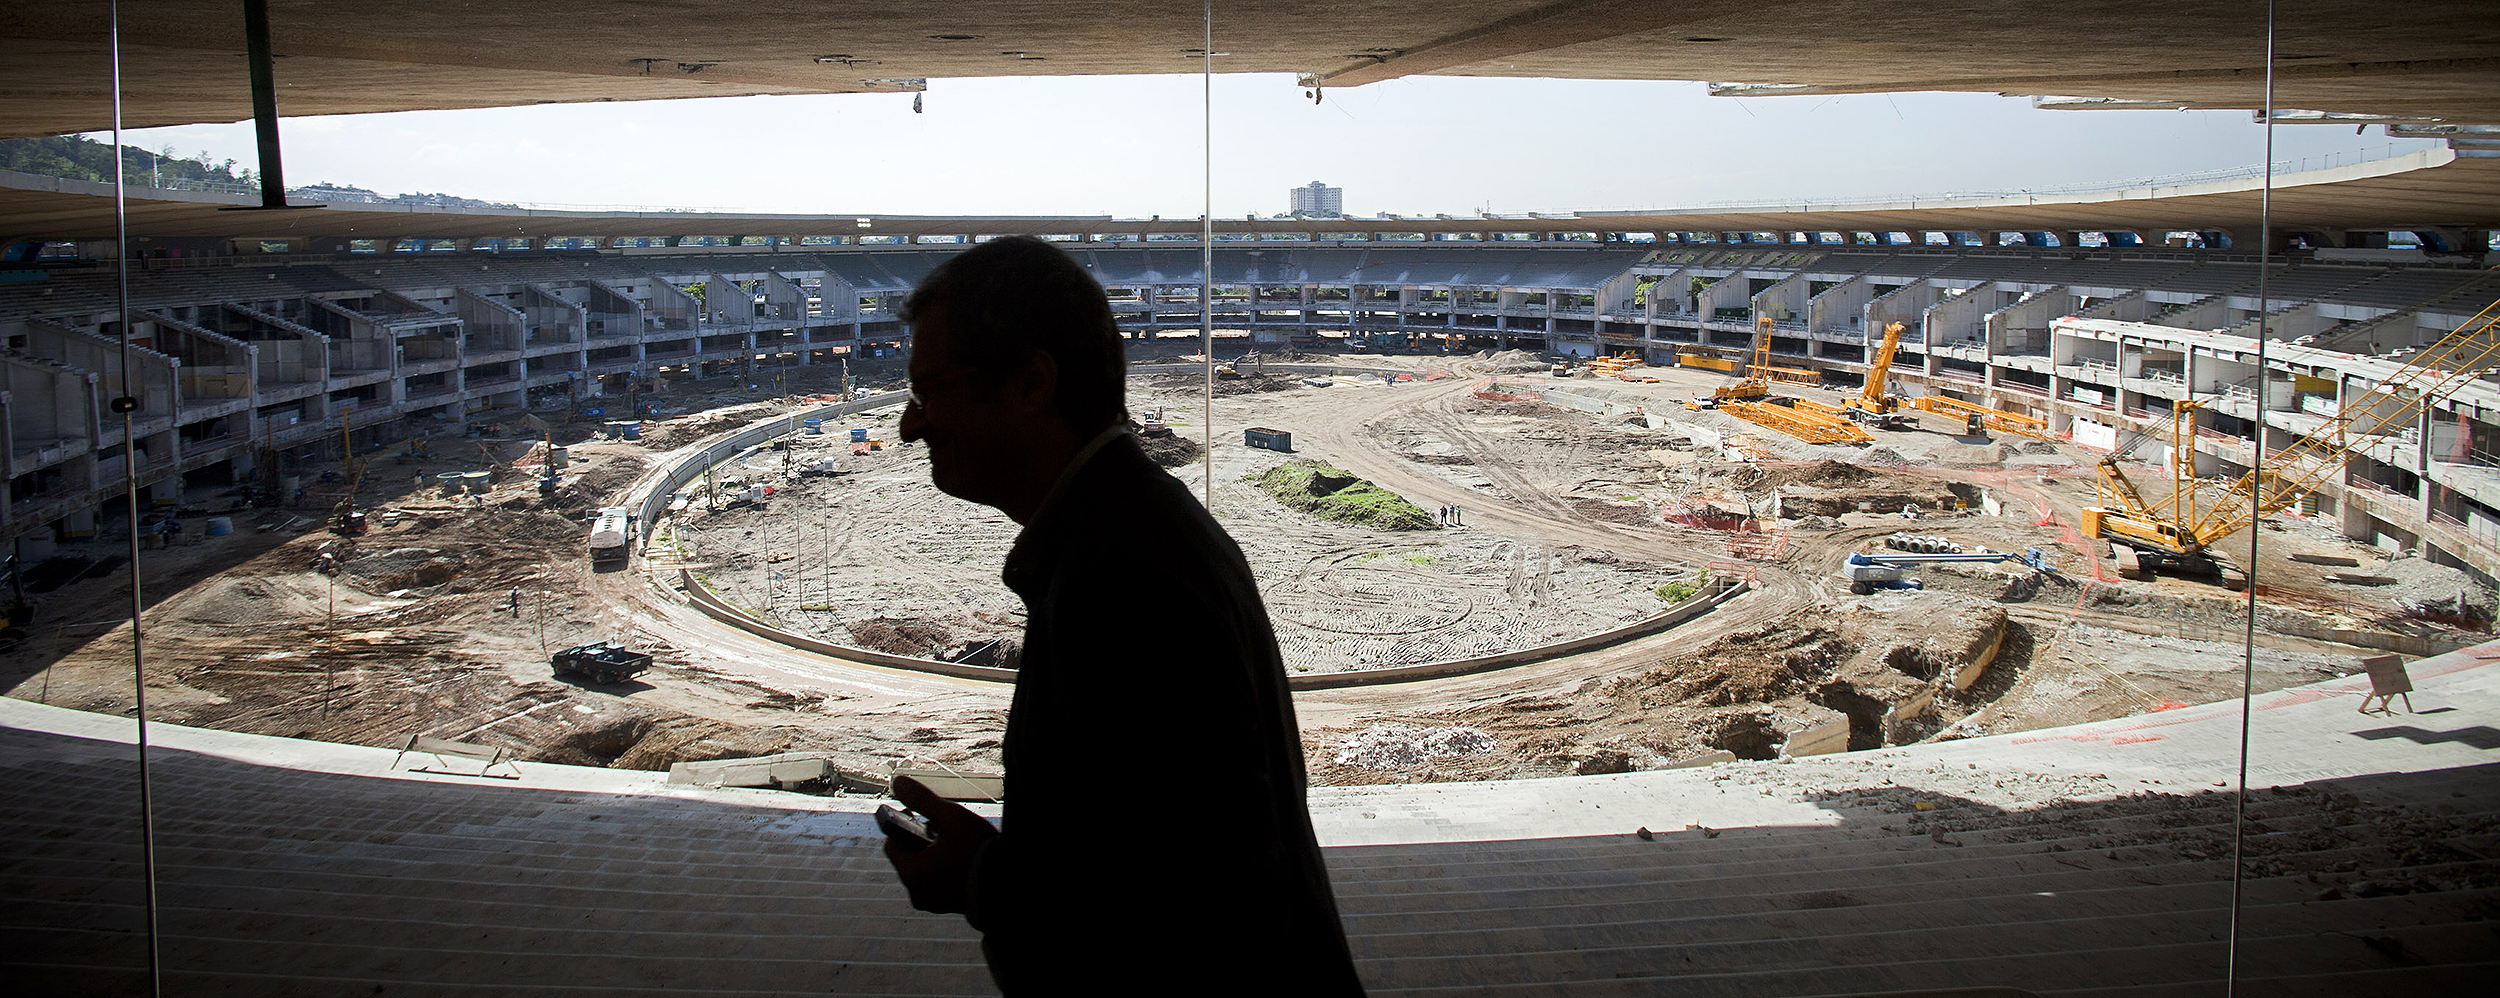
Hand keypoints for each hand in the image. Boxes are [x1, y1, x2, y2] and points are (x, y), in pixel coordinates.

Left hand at [882, 775, 998, 914]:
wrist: (1010, 888)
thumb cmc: (980, 853)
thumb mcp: (953, 819)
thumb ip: (924, 800)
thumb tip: (898, 782)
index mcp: (912, 871)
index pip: (892, 844)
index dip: (901, 825)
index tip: (917, 815)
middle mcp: (917, 891)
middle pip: (907, 859)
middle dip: (919, 841)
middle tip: (940, 828)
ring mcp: (932, 903)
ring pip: (922, 872)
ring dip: (931, 856)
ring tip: (953, 844)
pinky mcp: (947, 908)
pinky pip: (935, 885)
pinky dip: (941, 872)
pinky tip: (962, 860)